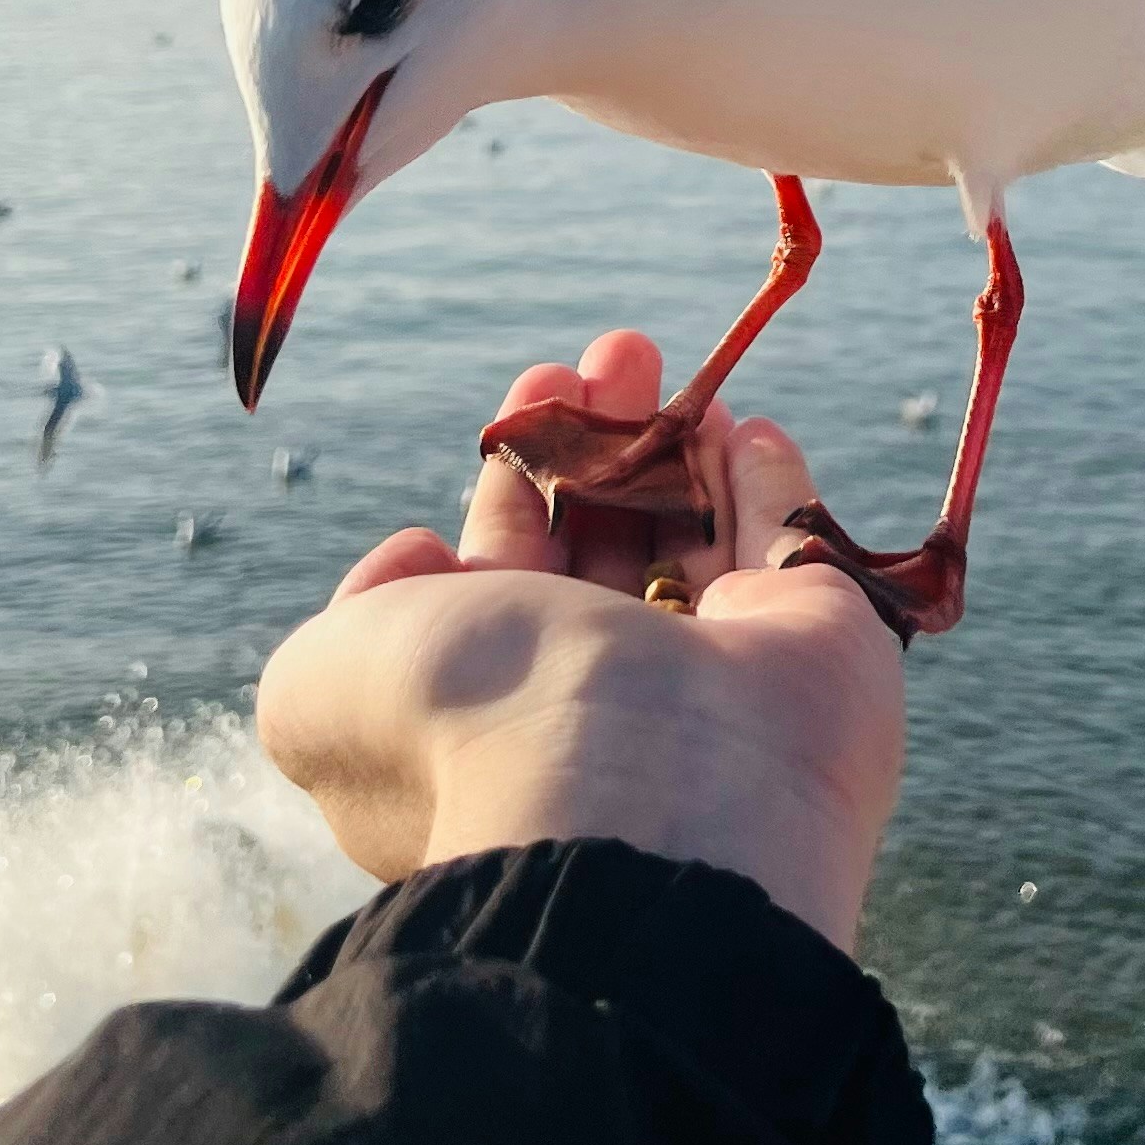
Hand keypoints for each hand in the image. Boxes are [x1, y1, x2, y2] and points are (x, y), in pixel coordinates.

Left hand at [255, 328, 906, 953]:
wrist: (646, 795)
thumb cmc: (476, 730)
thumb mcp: (324, 683)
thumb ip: (350, 614)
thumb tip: (416, 556)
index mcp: (505, 711)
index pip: (514, 576)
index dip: (519, 481)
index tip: (532, 392)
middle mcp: (614, 696)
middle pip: (608, 538)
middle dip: (600, 436)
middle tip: (611, 350)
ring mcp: (724, 673)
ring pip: (696, 530)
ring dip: (676, 437)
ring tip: (655, 357)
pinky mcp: (820, 642)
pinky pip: (792, 540)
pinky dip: (768, 479)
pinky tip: (743, 424)